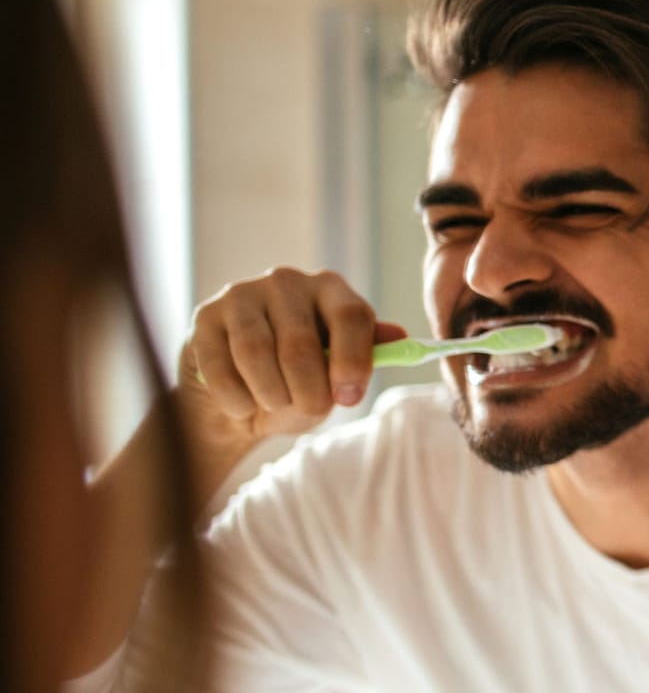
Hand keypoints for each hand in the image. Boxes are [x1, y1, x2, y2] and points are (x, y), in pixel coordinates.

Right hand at [177, 268, 406, 446]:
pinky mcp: (205, 316)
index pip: (351, 316)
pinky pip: (220, 366)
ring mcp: (242, 294)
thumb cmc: (299, 383)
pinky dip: (235, 399)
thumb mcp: (339, 373)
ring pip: (256, 353)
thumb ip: (366, 357)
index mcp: (331, 290)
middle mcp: (287, 282)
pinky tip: (242, 407)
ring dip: (270, 395)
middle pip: (300, 343)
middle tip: (309, 410)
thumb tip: (399, 337)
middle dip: (307, 392)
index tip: (348, 399)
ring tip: (274, 405)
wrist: (240, 401)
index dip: (353, 361)